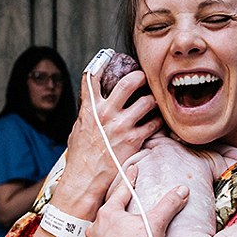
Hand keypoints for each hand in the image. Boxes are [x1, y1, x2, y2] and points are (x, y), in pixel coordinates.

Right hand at [56, 63, 161, 213]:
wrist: (86, 180)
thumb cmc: (80, 157)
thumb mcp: (78, 129)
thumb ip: (88, 113)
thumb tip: (94, 103)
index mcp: (90, 109)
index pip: (93, 77)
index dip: (102, 62)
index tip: (109, 56)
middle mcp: (106, 114)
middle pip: (128, 83)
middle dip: (140, 76)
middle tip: (144, 77)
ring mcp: (122, 126)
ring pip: (147, 101)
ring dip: (153, 100)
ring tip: (153, 101)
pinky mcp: (135, 139)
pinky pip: (154, 123)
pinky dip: (159, 121)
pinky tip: (158, 121)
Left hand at [81, 167, 188, 236]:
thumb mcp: (156, 224)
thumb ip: (169, 204)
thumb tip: (183, 189)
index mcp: (109, 214)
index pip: (122, 191)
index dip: (130, 180)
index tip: (133, 170)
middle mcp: (94, 229)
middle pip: (107, 214)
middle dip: (116, 210)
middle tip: (124, 208)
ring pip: (98, 235)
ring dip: (107, 233)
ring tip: (117, 235)